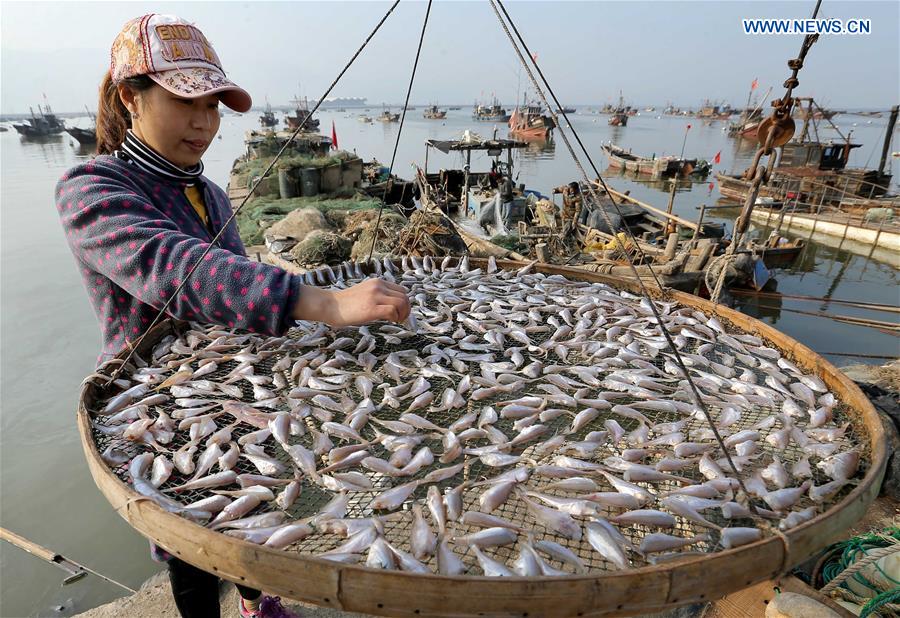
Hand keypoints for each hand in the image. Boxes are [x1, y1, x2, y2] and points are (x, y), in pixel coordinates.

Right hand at [292, 278, 410, 326]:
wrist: (331, 305)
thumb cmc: (347, 303)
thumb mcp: (366, 293)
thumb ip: (379, 295)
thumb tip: (394, 307)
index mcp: (378, 282)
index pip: (401, 290)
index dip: (405, 302)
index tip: (400, 312)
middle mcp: (378, 286)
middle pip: (404, 297)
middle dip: (407, 309)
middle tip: (401, 319)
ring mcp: (375, 296)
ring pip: (401, 303)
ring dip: (403, 314)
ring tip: (397, 321)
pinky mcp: (371, 308)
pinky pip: (392, 311)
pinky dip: (395, 317)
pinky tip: (389, 321)